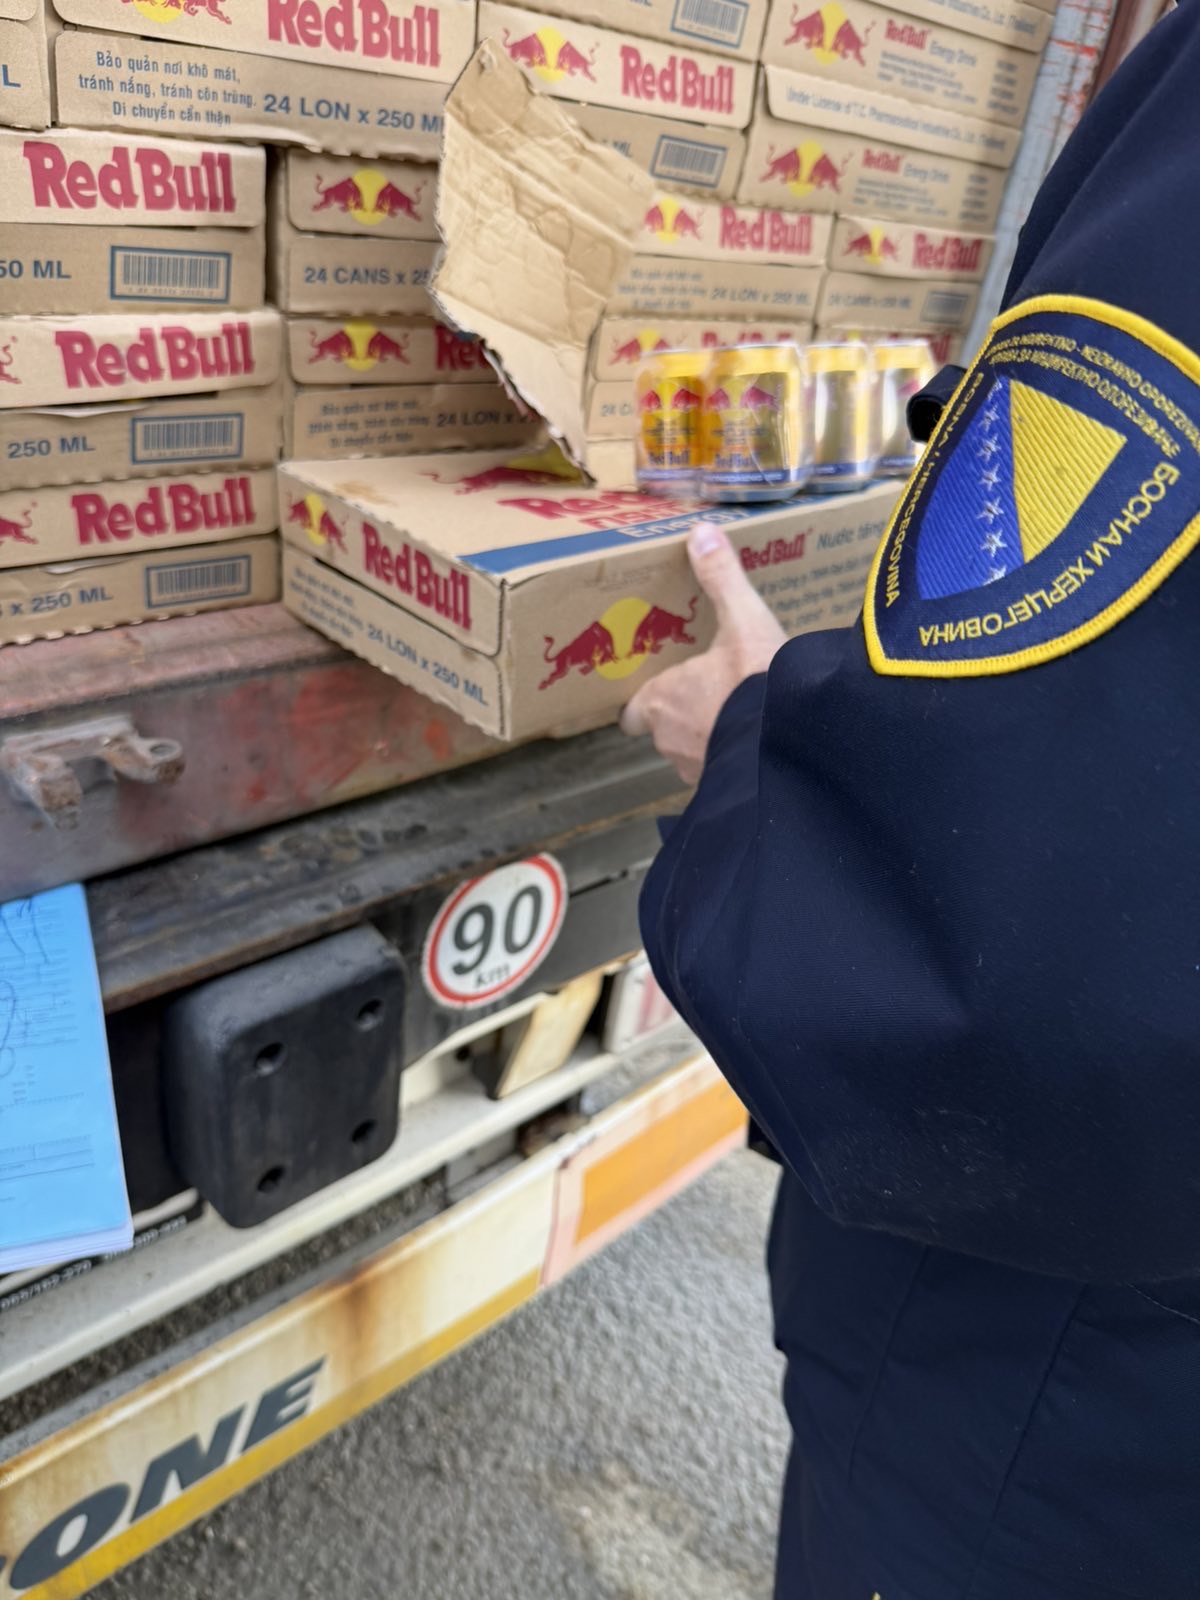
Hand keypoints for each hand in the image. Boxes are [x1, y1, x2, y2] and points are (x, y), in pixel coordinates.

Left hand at [620, 520, 785, 784]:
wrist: (793, 744)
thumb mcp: (744, 621)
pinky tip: (760, 743)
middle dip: (685, 714)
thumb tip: (700, 532)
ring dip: (710, 738)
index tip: (662, 690)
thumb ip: (721, 579)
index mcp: (661, 700)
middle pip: (665, 729)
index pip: (633, 712)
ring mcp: (696, 770)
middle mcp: (669, 740)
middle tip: (710, 693)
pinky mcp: (726, 788)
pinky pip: (723, 774)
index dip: (645, 702)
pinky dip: (736, 760)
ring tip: (740, 717)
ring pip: (694, 753)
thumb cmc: (756, 683)